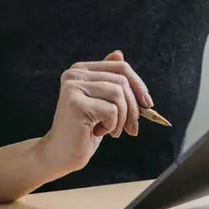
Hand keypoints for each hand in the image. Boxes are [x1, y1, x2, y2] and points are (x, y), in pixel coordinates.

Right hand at [36, 51, 152, 177]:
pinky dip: (112, 125)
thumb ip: (108, 79)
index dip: (138, 85)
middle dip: (133, 107)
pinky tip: (99, 132)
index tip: (147, 104)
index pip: (120, 67)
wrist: (61, 154)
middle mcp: (75, 74)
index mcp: (81, 70)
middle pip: (122, 80)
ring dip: (122, 118)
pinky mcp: (76, 104)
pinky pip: (111, 110)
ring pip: (118, 94)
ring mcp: (73, 87)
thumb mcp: (101, 102)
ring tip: (113, 131)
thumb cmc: (84, 130)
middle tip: (131, 127)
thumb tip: (119, 53)